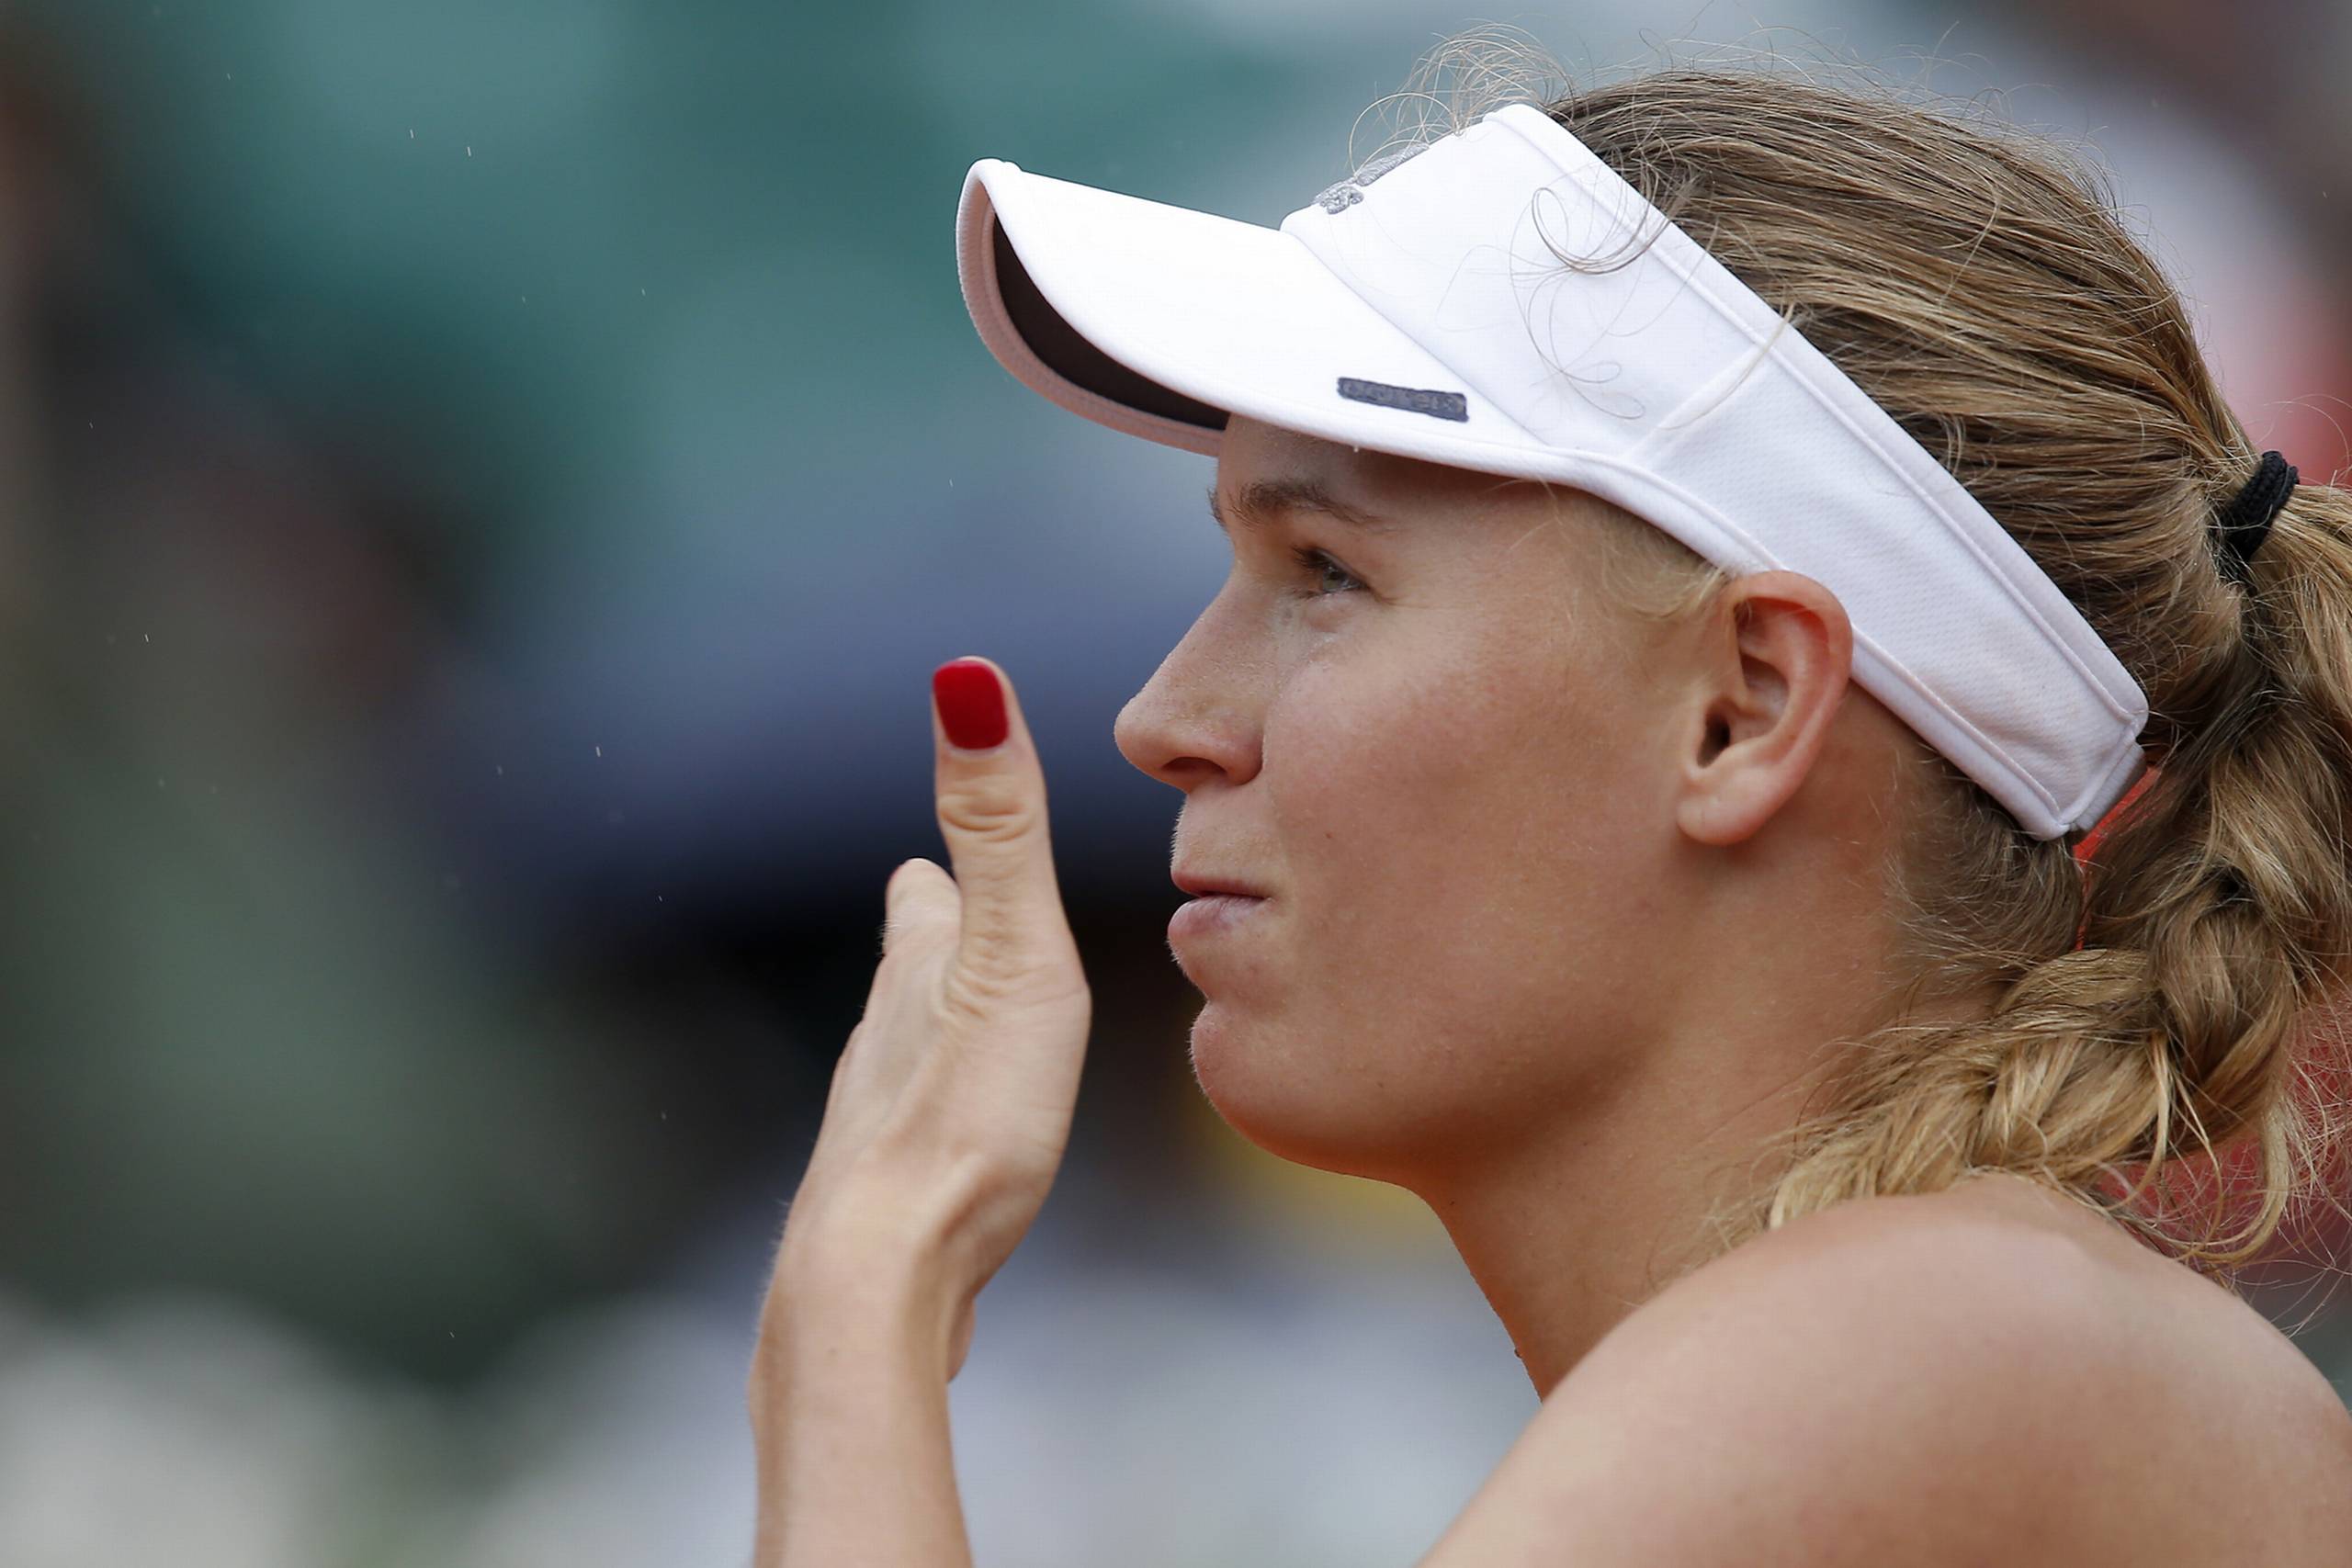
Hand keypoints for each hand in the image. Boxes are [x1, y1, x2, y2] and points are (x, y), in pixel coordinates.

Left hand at [772, 656, 1092, 1378]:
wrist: (883, 1280)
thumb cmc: (959, 1116)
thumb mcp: (1011, 957)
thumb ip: (1001, 825)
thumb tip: (964, 674)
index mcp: (919, 972)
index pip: (922, 895)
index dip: (937, 867)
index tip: (934, 848)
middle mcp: (885, 1040)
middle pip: (907, 975)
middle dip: (932, 944)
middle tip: (946, 911)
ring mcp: (881, 1127)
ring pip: (907, 1059)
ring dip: (936, 1036)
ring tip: (965, 1032)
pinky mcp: (894, 1205)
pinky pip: (921, 1147)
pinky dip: (940, 1127)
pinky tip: (956, 1157)